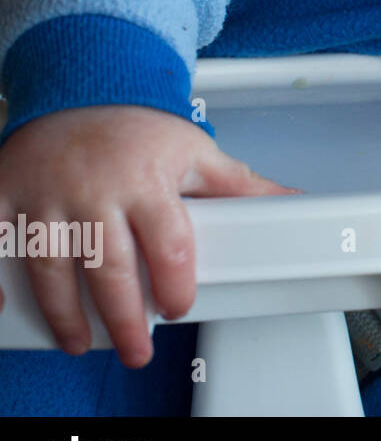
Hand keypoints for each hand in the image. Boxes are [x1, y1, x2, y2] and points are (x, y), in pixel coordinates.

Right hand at [0, 105, 298, 367]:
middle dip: (124, 318)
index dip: (175, 283)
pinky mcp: (7, 193)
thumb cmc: (137, 130)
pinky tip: (6, 307)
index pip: (167, 243)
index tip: (178, 306)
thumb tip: (292, 201)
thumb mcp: (194, 152)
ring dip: (65, 313)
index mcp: (146, 181)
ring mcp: (46, 194)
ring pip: (51, 265)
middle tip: (137, 350)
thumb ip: (238, 185)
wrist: (79, 89)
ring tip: (82, 342)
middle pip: (109, 267)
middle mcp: (94, 190)